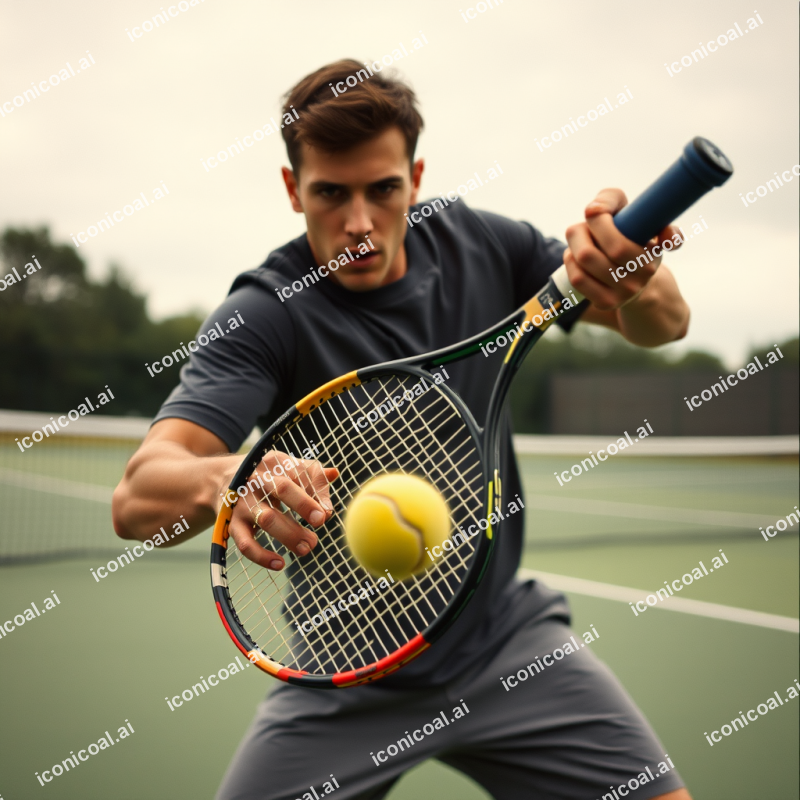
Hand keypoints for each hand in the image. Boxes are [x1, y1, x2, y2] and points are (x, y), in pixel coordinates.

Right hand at [224, 450, 338, 569]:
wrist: (220, 480)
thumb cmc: (265, 476)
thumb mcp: (285, 467)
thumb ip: (310, 473)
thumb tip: (334, 474)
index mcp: (274, 463)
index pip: (300, 473)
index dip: (316, 492)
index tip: (327, 512)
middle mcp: (257, 479)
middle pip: (283, 489)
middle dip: (304, 505)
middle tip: (321, 522)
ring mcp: (243, 502)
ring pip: (267, 518)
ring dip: (289, 534)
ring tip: (307, 547)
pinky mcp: (232, 523)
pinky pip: (245, 542)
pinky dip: (261, 556)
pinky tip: (280, 564)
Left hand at [563, 188, 682, 310]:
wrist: (639, 278)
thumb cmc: (632, 237)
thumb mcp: (631, 213)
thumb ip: (615, 199)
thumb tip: (595, 209)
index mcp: (652, 254)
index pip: (616, 244)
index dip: (598, 221)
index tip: (593, 210)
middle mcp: (640, 277)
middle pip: (590, 254)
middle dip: (579, 233)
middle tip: (582, 225)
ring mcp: (624, 293)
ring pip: (582, 265)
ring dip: (573, 247)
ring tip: (580, 241)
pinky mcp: (606, 302)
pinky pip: (578, 280)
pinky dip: (571, 263)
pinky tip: (575, 257)